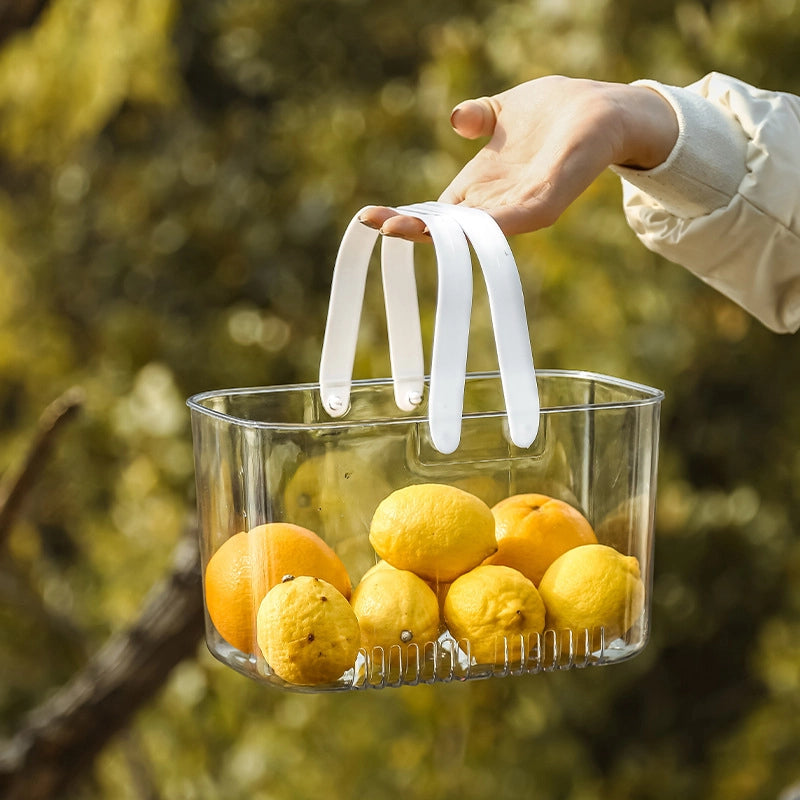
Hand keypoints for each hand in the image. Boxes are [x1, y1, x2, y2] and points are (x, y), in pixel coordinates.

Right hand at [360, 75, 677, 241]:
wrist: (605, 109)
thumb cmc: (556, 111)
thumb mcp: (505, 111)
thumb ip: (480, 118)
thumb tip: (457, 119)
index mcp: (482, 186)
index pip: (436, 209)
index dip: (406, 213)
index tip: (373, 216)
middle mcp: (494, 203)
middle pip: (445, 225)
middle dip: (408, 227)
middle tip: (374, 224)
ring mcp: (516, 209)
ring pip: (466, 230)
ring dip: (429, 232)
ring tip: (394, 228)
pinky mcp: (540, 206)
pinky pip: (501, 223)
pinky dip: (470, 227)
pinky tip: (437, 224)